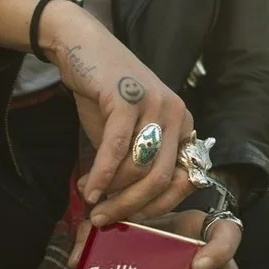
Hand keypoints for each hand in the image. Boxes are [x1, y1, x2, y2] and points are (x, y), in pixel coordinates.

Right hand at [36, 0, 198, 223]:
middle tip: (104, 220)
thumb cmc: (105, 96)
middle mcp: (177, 114)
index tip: (133, 220)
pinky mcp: (128, 97)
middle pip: (162, 178)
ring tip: (90, 199)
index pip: (185, 179)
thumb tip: (128, 210)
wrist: (82, 48)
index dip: (159, 206)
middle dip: (133, 206)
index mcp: (183, 126)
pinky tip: (87, 188)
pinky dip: (102, 175)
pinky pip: (117, 148)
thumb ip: (135, 166)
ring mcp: (155, 103)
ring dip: (113, 192)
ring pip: (141, 167)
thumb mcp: (128, 135)